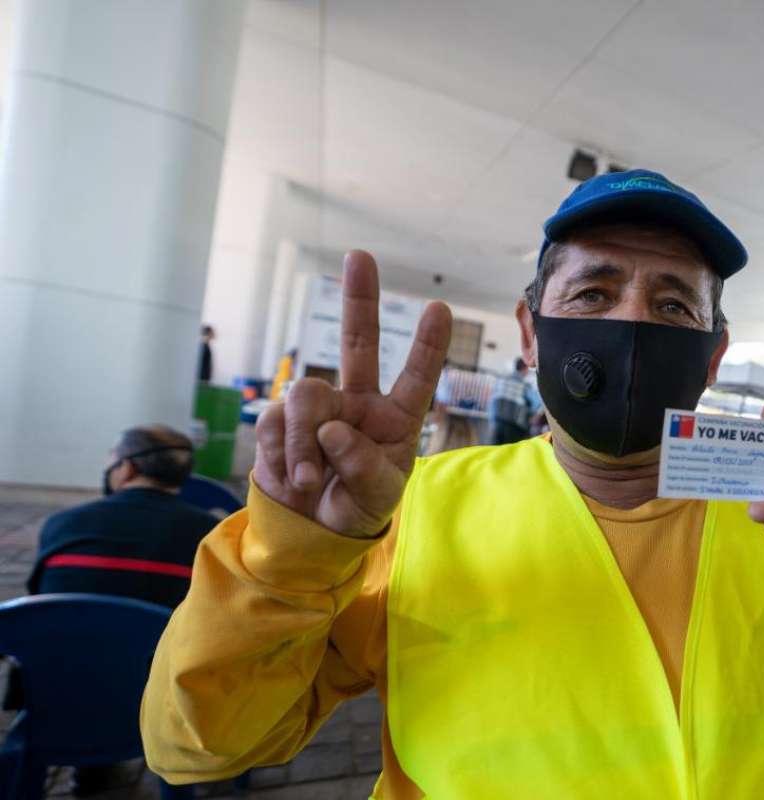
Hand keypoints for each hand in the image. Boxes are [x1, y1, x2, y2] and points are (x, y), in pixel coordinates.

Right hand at [253, 251, 452, 536]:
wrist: (312, 530)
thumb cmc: (358, 507)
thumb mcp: (377, 497)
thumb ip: (364, 466)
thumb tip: (332, 430)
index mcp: (395, 418)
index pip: (416, 377)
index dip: (427, 345)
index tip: (440, 307)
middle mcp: (357, 403)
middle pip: (357, 343)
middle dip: (359, 300)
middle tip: (360, 256)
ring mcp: (318, 409)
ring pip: (305, 396)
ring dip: (304, 441)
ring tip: (310, 480)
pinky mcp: (278, 421)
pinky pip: (274, 424)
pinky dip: (283, 456)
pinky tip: (294, 479)